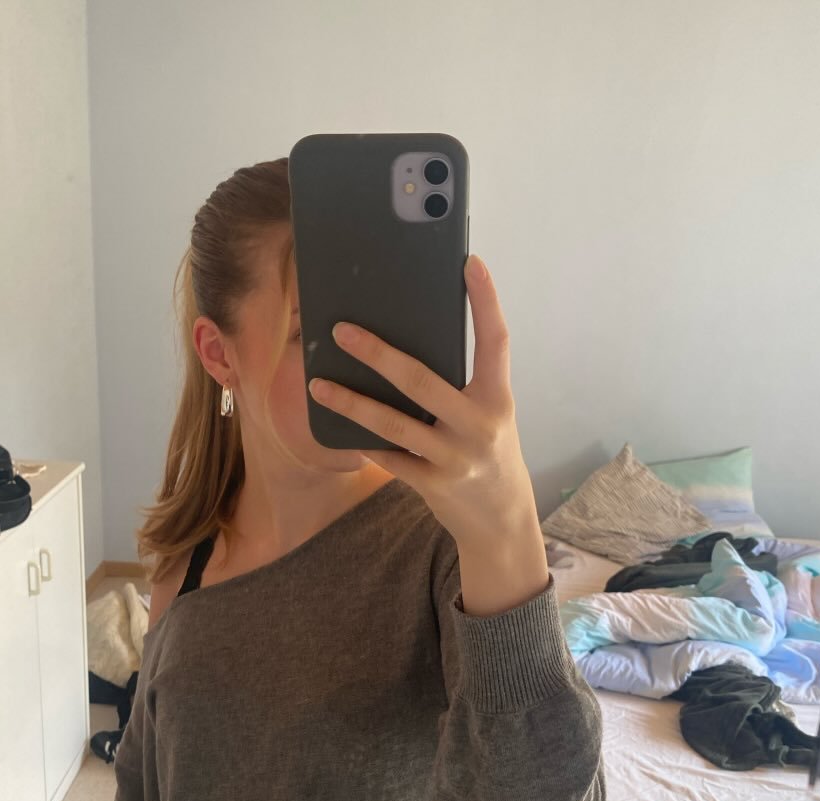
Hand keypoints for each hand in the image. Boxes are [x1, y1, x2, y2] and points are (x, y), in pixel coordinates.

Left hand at [307, 254, 536, 548]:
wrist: (500, 518)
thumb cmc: (486, 450)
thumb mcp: (487, 413)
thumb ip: (459, 384)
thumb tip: (404, 345)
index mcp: (498, 397)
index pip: (496, 341)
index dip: (485, 301)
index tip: (470, 263)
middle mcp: (480, 424)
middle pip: (422, 381)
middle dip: (378, 354)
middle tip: (341, 330)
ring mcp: (456, 457)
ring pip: (395, 424)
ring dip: (352, 403)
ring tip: (318, 385)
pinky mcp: (435, 484)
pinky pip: (389, 458)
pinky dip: (364, 441)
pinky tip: (337, 425)